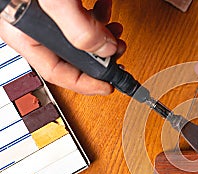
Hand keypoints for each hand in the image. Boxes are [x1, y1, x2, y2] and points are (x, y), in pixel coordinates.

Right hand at [0, 0, 125, 94]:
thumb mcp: (56, 1)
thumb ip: (79, 28)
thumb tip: (104, 49)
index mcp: (25, 32)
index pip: (57, 72)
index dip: (86, 83)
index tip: (109, 86)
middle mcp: (34, 26)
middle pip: (70, 56)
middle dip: (99, 57)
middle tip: (118, 56)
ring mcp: (46, 13)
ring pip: (76, 37)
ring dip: (101, 37)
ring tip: (116, 33)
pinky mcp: (57, 2)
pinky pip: (77, 16)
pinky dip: (96, 15)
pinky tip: (105, 8)